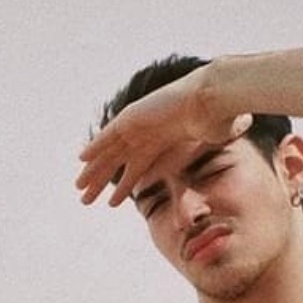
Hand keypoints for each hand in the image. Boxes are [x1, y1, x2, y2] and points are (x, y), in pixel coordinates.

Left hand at [75, 67, 252, 208]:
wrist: (213, 99)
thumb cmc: (217, 120)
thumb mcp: (210, 147)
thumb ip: (209, 157)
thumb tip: (222, 173)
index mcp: (162, 142)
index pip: (136, 169)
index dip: (123, 186)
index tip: (112, 203)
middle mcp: (146, 133)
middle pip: (117, 162)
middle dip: (101, 182)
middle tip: (85, 200)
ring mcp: (138, 124)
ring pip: (109, 152)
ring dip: (93, 170)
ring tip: (79, 189)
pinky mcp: (132, 118)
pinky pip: (108, 137)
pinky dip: (95, 147)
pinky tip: (82, 160)